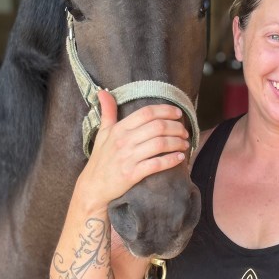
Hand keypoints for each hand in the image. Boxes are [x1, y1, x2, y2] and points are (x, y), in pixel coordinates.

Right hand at [75, 90, 189, 208]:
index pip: (146, 113)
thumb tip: (103, 92)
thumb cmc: (101, 159)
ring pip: (160, 144)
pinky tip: (180, 158)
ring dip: (177, 142)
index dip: (165, 110)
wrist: (93, 187)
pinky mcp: (132, 174)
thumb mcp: (102, 133)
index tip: (178, 113)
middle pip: (158, 127)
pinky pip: (156, 164)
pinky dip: (171, 160)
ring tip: (185, 144)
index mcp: (119, 129)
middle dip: (176, 127)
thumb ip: (107, 112)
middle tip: (185, 131)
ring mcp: (128, 158)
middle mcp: (124, 141)